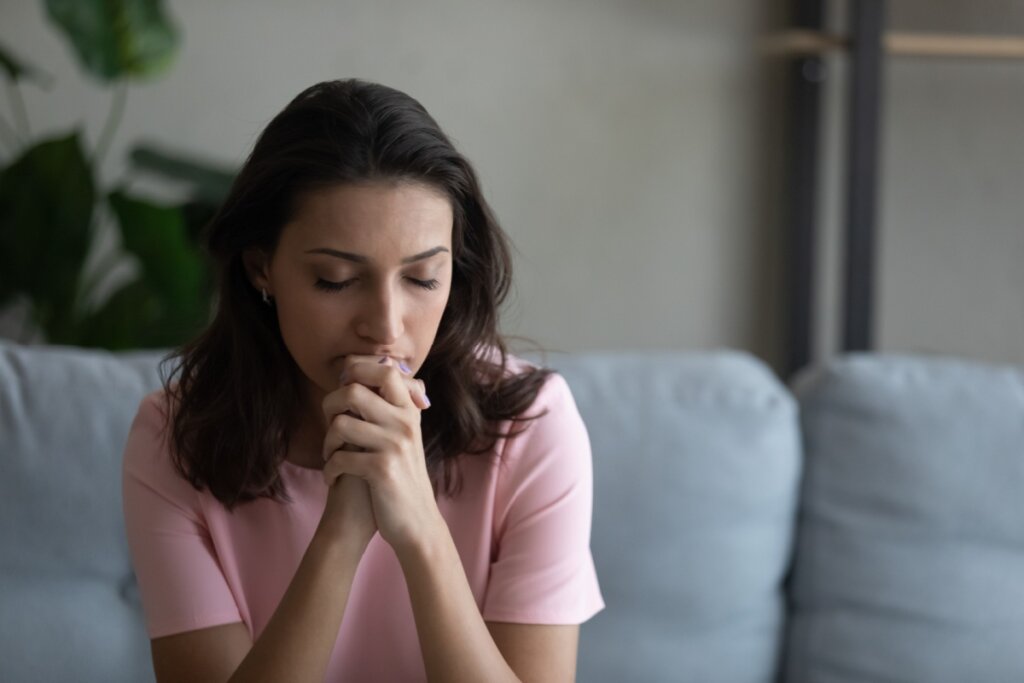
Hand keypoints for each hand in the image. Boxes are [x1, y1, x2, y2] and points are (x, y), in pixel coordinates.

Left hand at [321, 355, 439, 553]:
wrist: (417, 522)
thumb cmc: (403, 476)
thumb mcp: (406, 436)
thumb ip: (394, 405)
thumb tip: (381, 367)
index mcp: (410, 411)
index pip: (385, 370)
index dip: (356, 371)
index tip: (343, 389)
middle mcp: (405, 423)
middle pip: (354, 390)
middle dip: (330, 405)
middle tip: (331, 424)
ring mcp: (395, 445)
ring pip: (341, 424)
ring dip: (327, 442)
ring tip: (331, 455)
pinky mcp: (382, 469)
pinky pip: (340, 456)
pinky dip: (330, 469)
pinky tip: (334, 477)